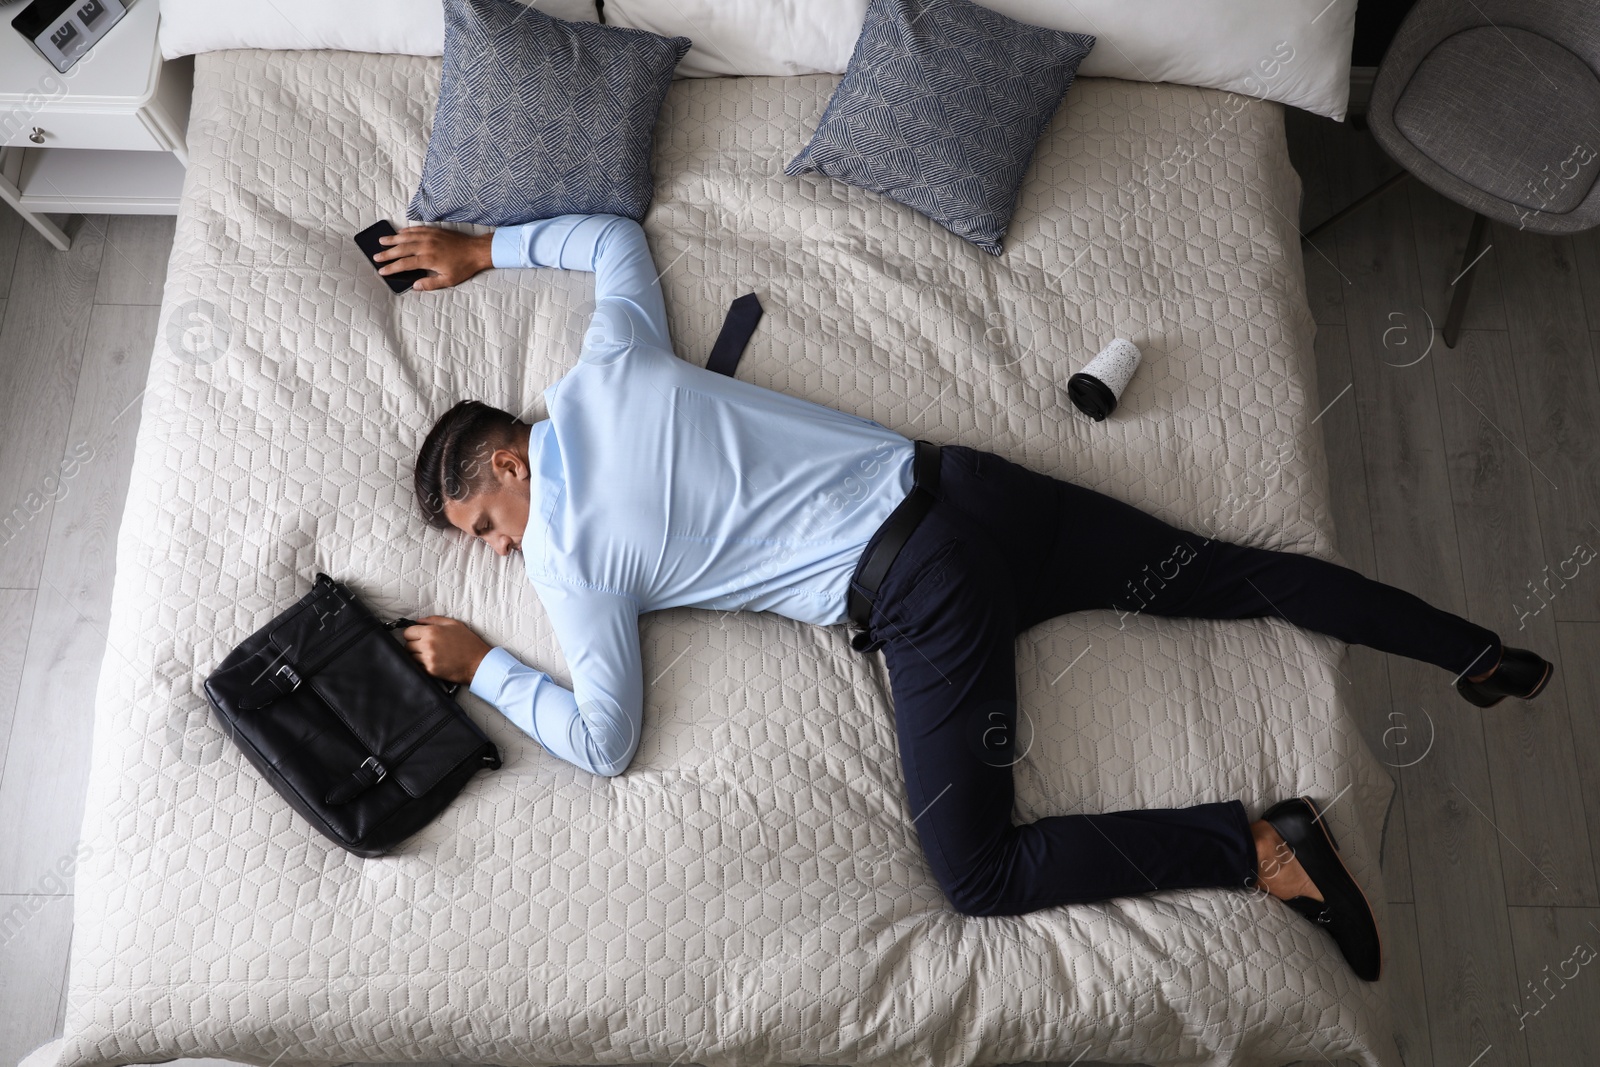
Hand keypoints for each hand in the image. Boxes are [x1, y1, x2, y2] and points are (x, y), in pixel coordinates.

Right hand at [374, 227, 493, 290]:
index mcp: (428, 259)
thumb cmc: (464, 267)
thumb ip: (430, 283)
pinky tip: (400, 233)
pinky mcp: (434, 230)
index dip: (392, 268)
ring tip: (381, 241)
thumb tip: (415, 286)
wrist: (476, 251)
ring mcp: (430, 236)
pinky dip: (406, 231)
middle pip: (401, 249)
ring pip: (406, 237)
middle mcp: (426, 245)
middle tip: (375, 256)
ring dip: (393, 239)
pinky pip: (416, 229)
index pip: (404, 264)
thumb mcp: (449, 280)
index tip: (382, 271)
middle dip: (387, 253)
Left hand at [401, 615, 492, 684]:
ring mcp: (428, 659)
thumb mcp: (454, 624)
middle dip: (414, 645)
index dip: (412, 634)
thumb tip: (418, 621)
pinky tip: (433, 662)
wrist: (478, 662)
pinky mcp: (430, 670)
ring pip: (411, 657)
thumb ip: (434, 620)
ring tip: (430, 654)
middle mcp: (427, 645)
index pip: (407, 633)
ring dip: (417, 656)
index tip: (417, 636)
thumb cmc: (468, 642)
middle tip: (425, 646)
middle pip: (407, 646)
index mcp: (431, 631)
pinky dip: (423, 665)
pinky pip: (418, 666)